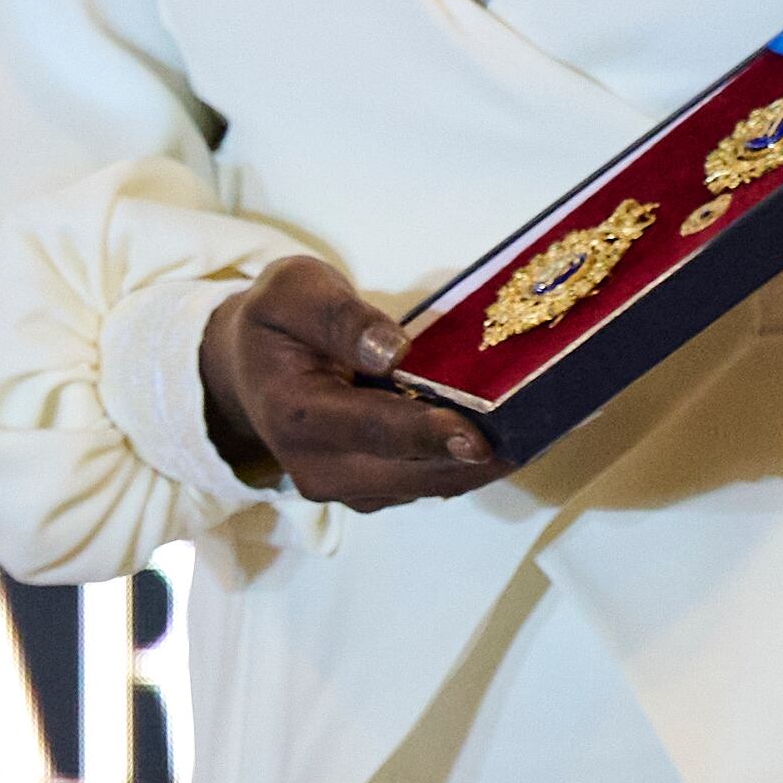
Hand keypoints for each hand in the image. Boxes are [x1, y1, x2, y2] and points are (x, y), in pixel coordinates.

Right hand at [198, 257, 507, 510]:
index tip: (478, 436)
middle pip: (407, 473)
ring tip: (533, 438)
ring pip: (423, 486)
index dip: (427, 432)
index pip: (371, 428)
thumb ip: (339, 317)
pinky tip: (505, 441)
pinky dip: (462, 466)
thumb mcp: (294, 291)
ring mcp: (343, 487)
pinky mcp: (366, 491)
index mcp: (296, 414)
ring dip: (475, 468)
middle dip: (470, 460)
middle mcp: (317, 467)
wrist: (247, 366)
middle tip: (535, 437)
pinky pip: (422, 484)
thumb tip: (393, 350)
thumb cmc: (277, 320)